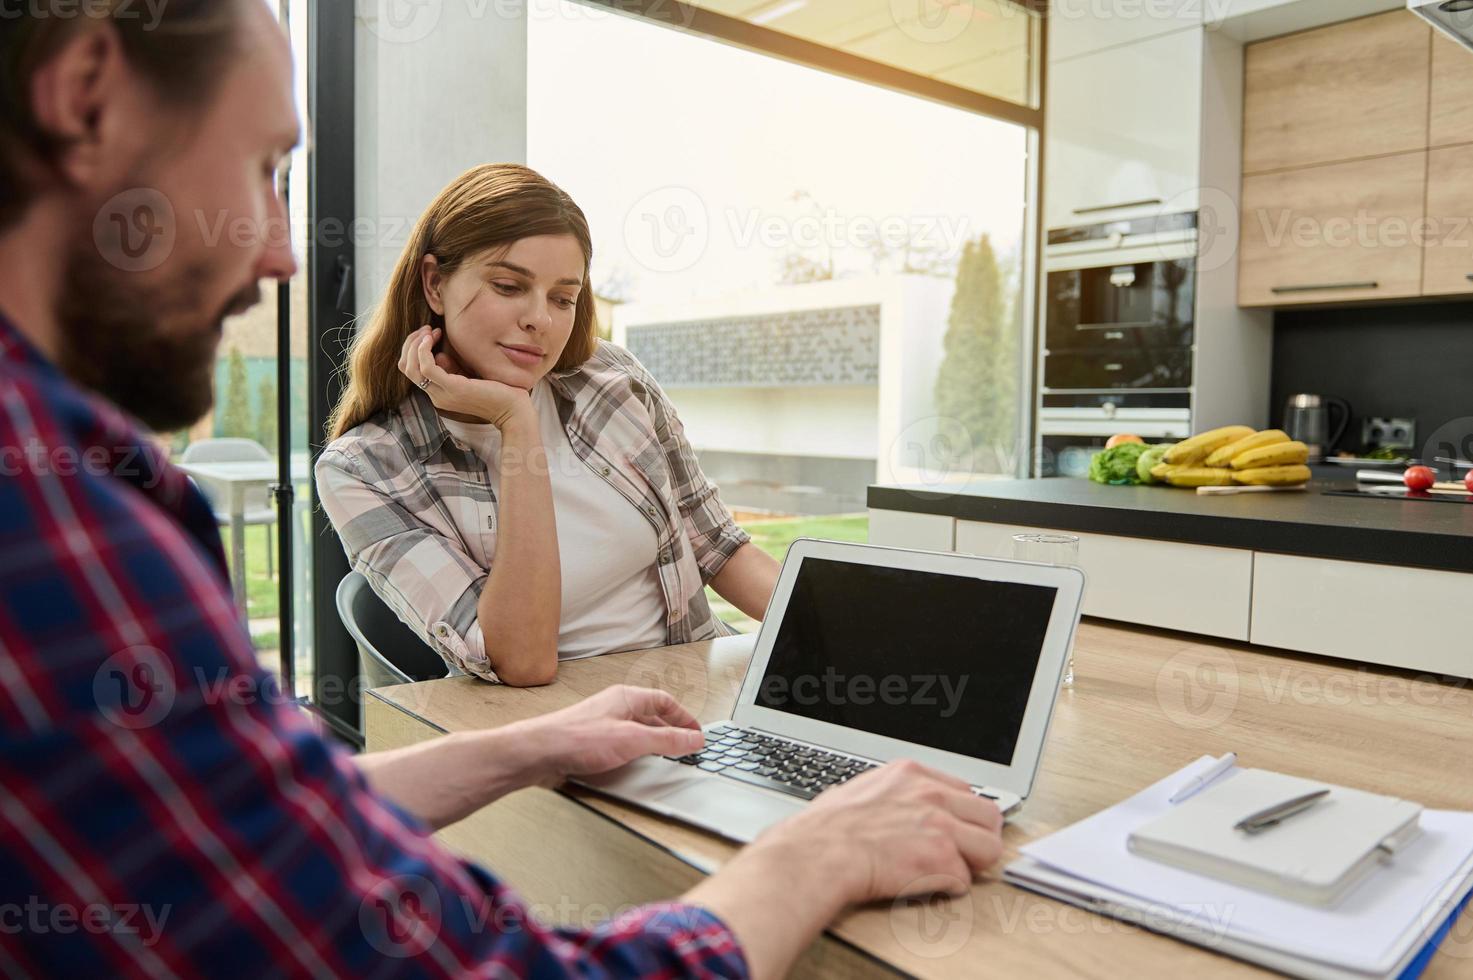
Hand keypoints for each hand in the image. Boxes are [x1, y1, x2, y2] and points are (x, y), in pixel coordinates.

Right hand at [398, 325, 533, 429]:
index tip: (430, 334)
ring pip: (411, 367)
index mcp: (439, 393)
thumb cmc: (497, 393)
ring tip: (430, 331)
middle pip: (405, 367)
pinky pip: (426, 367)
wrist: (513, 411)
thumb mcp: (469, 377)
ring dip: (416, 344)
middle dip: (411, 343)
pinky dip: (423, 349)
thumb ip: (452, 368)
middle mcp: (436, 395)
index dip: (414, 348)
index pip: (411, 370)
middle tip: (427, 329)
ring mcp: (442, 393)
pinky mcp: (452, 388)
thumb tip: (438, 355)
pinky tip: (431, 337)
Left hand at [512, 685, 705, 787]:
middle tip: (686, 747)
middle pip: (652, 716)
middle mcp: (614, 708)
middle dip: (671, 731)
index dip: (684, 717)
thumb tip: (693, 739)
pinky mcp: (591, 742)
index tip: (697, 733)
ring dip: (653, 742)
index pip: (665, 702)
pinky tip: (635, 764)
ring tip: (666, 757)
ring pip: (636, 730)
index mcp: (626, 698)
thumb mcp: (632, 740)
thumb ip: (666, 740)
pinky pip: (622, 743)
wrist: (538, 753)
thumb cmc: (577, 738)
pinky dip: (635, 752)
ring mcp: (602, 724)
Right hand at [749, 759, 1003, 904]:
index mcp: (911, 774)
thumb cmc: (825, 829)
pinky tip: (924, 886)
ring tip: (946, 872)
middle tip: (963, 855)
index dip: (961, 816)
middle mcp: (931, 795)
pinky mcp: (941, 859)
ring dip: (971, 864)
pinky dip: (947, 888)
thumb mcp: (859, 790)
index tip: (956, 830)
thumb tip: (887, 804)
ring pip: (989, 848)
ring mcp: (940, 826)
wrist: (817, 854)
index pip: (965, 791)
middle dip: (978, 838)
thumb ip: (888, 793)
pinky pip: (964, 880)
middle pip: (988, 815)